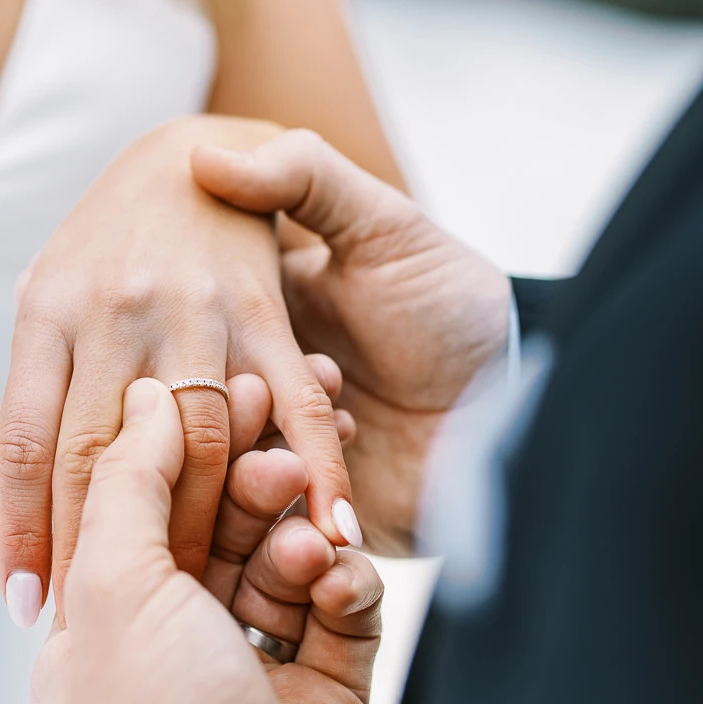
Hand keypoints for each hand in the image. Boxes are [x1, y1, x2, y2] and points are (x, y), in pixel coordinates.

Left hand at [0, 118, 360, 627]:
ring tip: (189, 606)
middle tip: (100, 631)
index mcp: (48, 310)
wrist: (191, 153)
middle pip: (104, 453)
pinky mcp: (262, 305)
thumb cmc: (105, 246)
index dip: (24, 530)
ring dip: (195, 533)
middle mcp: (115, 309)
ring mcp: (192, 306)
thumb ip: (28, 403)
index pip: (29, 440)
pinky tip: (326, 532)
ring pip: (194, 441)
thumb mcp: (47, 304)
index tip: (22, 608)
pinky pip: (291, 401)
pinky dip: (313, 470)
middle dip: (97, 552)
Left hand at [31, 377, 396, 703]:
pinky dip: (342, 589)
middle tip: (281, 454)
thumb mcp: (117, 587)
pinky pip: (336, 609)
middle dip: (252, 490)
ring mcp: (247, 672)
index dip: (181, 450)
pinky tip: (340, 581)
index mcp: (100, 635)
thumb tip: (146, 397)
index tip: (226, 397)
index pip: (138, 513)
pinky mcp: (321, 690)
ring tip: (311, 537)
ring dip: (298, 539)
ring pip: (279, 562)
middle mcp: (169, 650)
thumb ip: (127, 480)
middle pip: (216, 530)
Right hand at [193, 130, 511, 552]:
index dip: (171, 365)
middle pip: (187, 427)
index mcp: (249, 324)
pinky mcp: (312, 525)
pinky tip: (334, 519)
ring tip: (314, 457)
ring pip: (218, 492)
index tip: (207, 371)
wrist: (531, 399)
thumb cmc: (456, 304)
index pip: (178, 350)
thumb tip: (204, 155)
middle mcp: (252, 396)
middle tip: (269, 416)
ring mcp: (279, 464)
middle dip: (213, 435)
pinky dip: (292, 536)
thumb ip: (303, 177)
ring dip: (250, 485)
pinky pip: (271, 548)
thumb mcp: (386, 224)